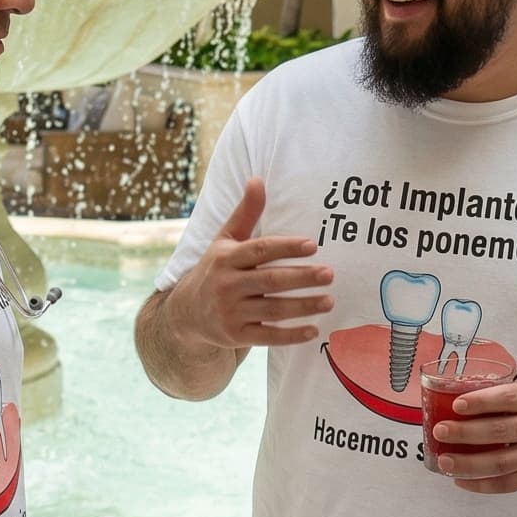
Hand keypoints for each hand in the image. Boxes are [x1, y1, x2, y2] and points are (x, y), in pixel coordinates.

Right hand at [167, 179, 334, 350]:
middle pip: (270, 281)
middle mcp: (226, 285)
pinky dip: (291, 336)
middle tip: (329, 274)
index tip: (312, 245)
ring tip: (329, 301)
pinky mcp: (236, 336)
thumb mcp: (225, 240)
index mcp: (226, 258)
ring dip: (303, 307)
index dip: (286, 247)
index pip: (260, 251)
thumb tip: (257, 179)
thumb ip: (245, 213)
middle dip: (301, 277)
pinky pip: (268, 336)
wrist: (186, 314)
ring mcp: (230, 313)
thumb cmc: (215, 269)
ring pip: (273, 310)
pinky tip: (314, 331)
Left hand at [431, 381, 516, 493]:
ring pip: (499, 463)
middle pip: (498, 432)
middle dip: (465, 433)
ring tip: (444, 460)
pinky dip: (480, 484)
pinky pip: (505, 484)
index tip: (457, 405)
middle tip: (440, 431)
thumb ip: (505, 399)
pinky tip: (460, 480)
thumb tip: (460, 404)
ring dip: (467, 463)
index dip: (481, 402)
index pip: (507, 399)